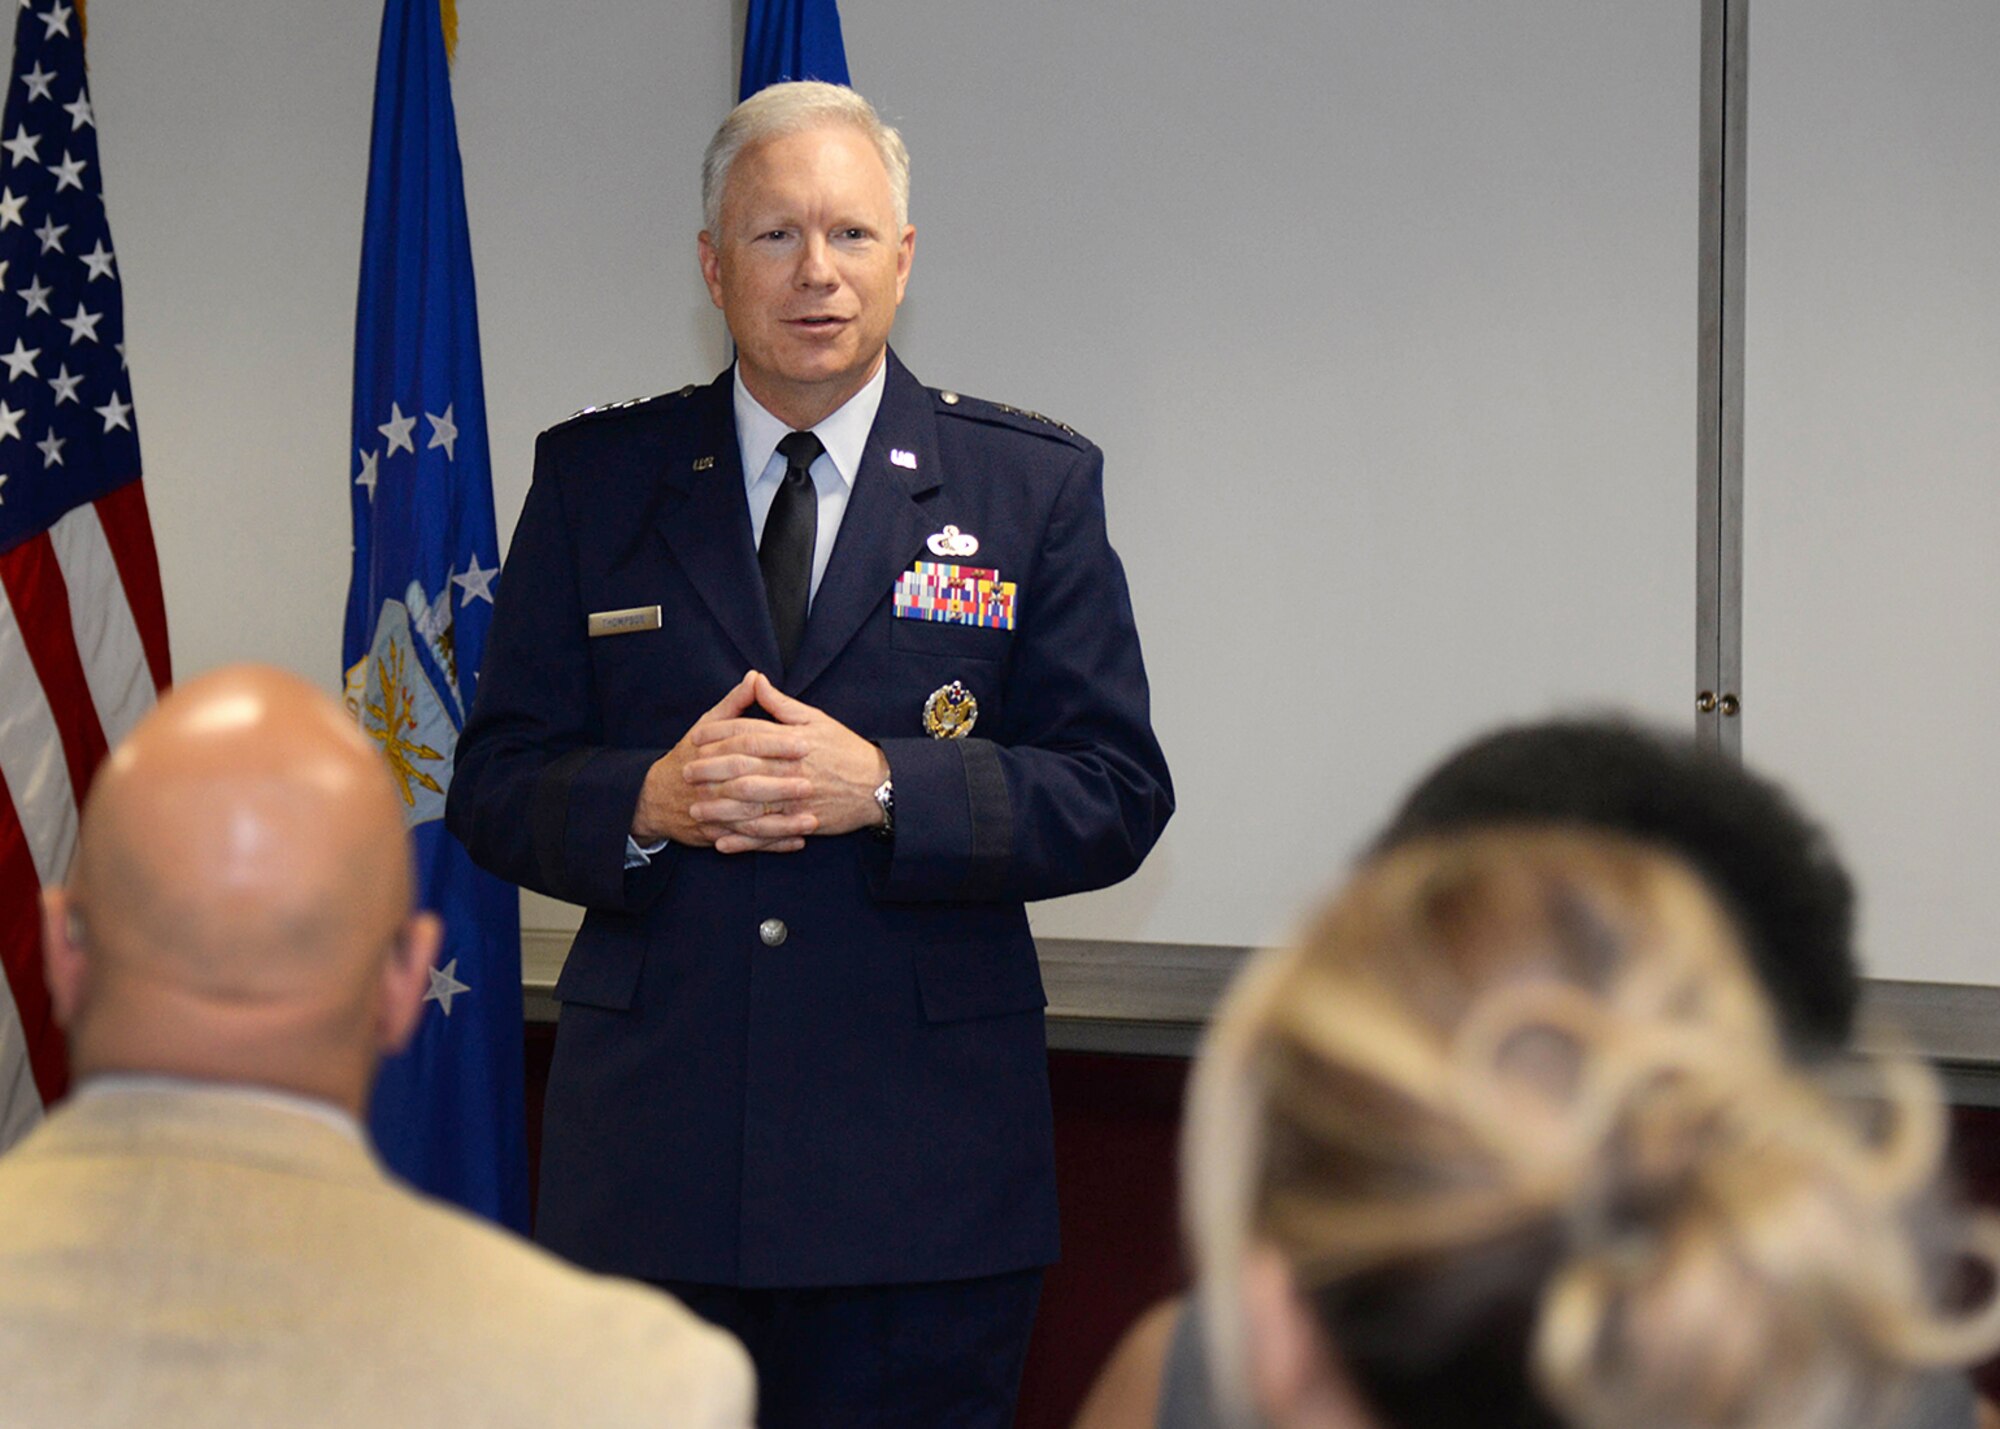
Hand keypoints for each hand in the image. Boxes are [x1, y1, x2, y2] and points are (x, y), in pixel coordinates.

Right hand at [632, 673, 815, 852]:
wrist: (655, 798)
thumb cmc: (688, 756)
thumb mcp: (706, 725)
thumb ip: (735, 704)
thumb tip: (756, 677)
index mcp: (711, 751)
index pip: (746, 744)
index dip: (776, 744)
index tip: (805, 744)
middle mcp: (711, 782)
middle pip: (748, 783)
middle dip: (781, 786)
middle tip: (811, 784)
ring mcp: (712, 812)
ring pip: (750, 819)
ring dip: (782, 823)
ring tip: (812, 821)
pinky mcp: (716, 835)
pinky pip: (747, 843)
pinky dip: (773, 845)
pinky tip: (798, 841)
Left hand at [684, 672, 889, 847]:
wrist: (880, 786)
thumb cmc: (846, 750)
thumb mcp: (816, 719)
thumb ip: (782, 704)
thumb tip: (756, 680)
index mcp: (793, 741)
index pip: (748, 734)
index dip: (719, 735)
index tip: (696, 737)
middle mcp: (791, 769)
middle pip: (743, 769)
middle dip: (711, 772)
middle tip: (686, 773)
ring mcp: (797, 799)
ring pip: (751, 805)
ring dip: (720, 809)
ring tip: (696, 810)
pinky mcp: (802, 823)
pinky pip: (768, 833)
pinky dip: (744, 840)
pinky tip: (723, 841)